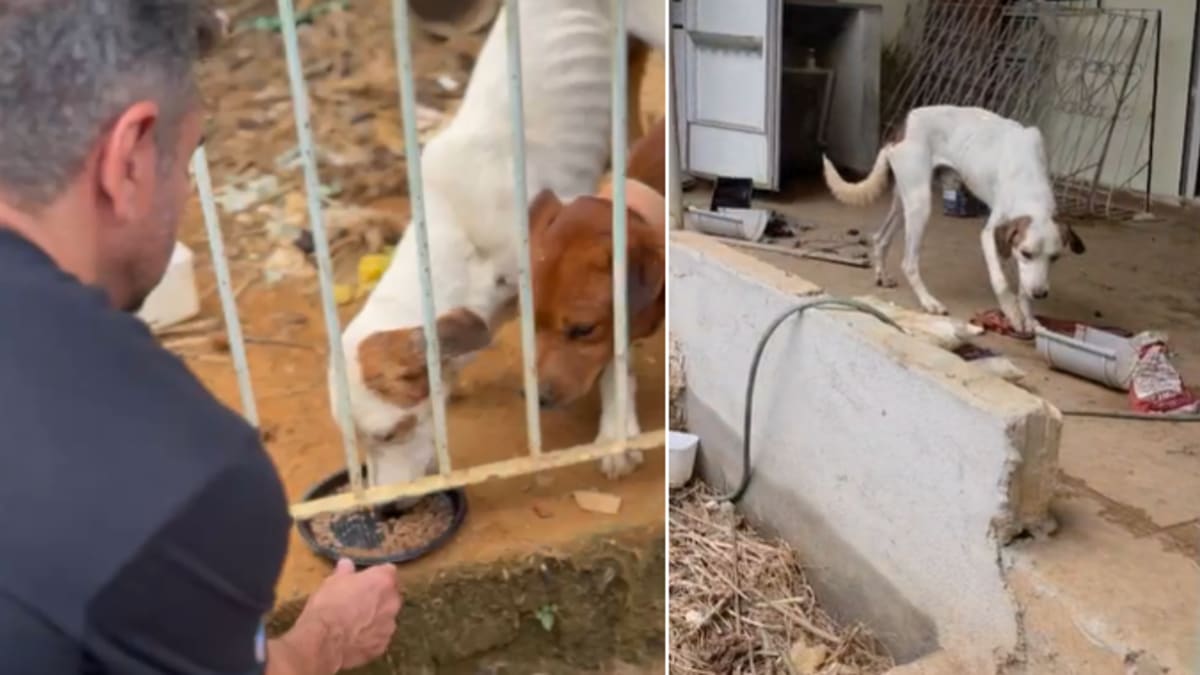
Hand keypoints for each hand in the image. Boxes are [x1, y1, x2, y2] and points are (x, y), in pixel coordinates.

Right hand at [286, 558, 401, 672]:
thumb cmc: (329, 605)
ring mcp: (389, 626)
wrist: (324, 641)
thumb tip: (346, 563)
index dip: (375, 575)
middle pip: (390, 595)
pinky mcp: (382, 646)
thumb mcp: (332, 582)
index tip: (364, 580)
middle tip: (358, 601)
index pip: (388, 571)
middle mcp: (393, 602)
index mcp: (383, 581)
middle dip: (378, 597)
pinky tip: (354, 638)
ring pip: (386, 617)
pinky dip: (370, 637)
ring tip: (354, 623)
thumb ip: (345, 571)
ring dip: (376, 618)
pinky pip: (379, 637)